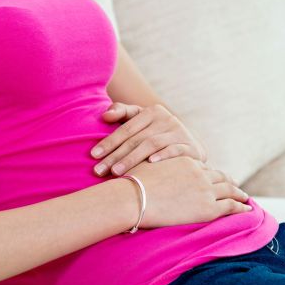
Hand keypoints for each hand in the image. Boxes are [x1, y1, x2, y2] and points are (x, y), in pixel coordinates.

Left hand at [91, 103, 206, 176]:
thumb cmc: (158, 134)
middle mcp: (167, 119)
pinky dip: (163, 156)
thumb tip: (104, 115)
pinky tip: (150, 163)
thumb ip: (123, 113)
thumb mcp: (142, 121)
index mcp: (153, 111)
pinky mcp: (191, 147)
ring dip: (132, 159)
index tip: (93, 155)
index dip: (109, 141)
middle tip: (99, 170)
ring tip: (116, 173)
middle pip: (136, 139)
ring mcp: (179, 133)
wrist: (191, 146)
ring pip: (152, 145)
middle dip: (116, 155)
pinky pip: (175, 150)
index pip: (126, 128)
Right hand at [122, 157, 251, 228]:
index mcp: (185, 161)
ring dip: (239, 194)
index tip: (216, 177)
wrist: (134, 198)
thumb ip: (154, 166)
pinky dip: (241, 207)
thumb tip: (147, 167)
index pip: (203, 167)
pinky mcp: (208, 208)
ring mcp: (205, 190)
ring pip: (229, 190)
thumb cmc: (132, 184)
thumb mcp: (145, 166)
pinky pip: (231, 206)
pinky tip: (247, 209)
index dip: (211, 173)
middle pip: (219, 177)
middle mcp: (199, 173)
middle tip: (236, 185)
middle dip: (229, 181)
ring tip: (244, 198)